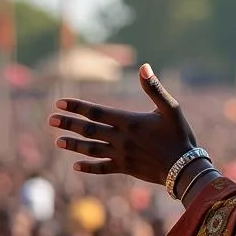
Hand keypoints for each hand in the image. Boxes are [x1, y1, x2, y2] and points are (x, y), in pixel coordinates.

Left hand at [49, 65, 199, 184]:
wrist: (184, 167)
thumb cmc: (179, 135)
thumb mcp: (171, 109)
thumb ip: (154, 88)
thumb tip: (145, 67)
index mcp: (129, 121)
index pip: (96, 112)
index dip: (77, 107)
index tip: (59, 103)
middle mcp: (121, 138)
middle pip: (89, 130)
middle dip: (68, 124)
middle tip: (50, 120)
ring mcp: (121, 155)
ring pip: (91, 149)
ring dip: (73, 144)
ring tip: (57, 141)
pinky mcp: (125, 168)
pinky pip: (102, 168)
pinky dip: (89, 167)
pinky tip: (76, 166)